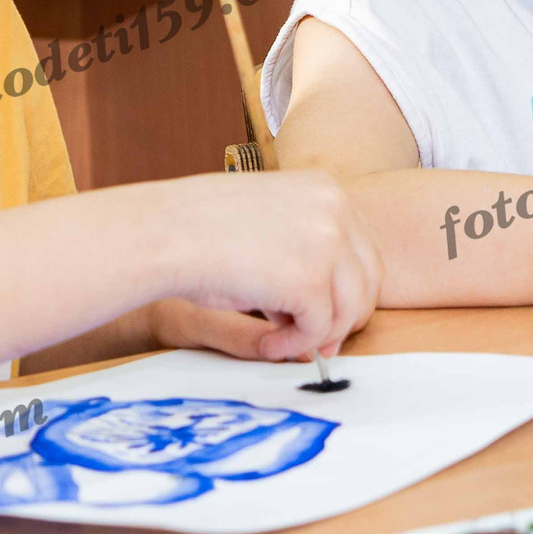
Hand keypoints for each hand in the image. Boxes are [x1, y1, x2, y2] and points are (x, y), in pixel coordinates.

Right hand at [149, 170, 379, 362]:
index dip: (348, 290)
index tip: (327, 317)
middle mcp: (336, 209)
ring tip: (281, 341)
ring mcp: (328, 243)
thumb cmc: (198, 228)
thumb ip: (304, 252)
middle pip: (369, 280)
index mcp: (326, 188)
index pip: (362, 249)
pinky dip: (294, 345)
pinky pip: (319, 330)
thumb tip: (334, 312)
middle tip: (318, 345)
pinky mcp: (311, 280)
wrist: (163, 232)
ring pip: (350, 309)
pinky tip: (268, 343)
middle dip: (343, 318)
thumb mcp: (267, 223)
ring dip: (318, 335)